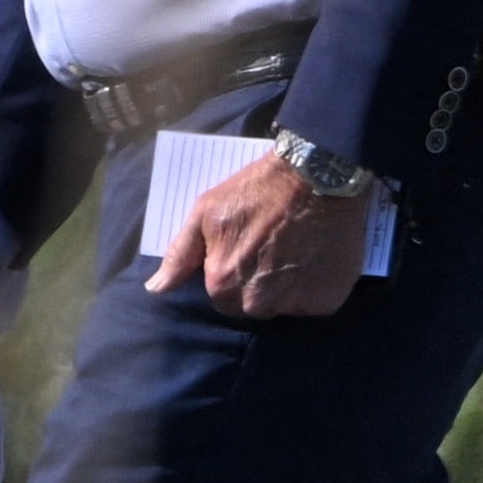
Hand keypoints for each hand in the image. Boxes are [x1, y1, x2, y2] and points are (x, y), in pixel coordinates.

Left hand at [148, 155, 376, 319]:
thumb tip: (155, 289)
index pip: (221, 297)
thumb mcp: (206, 212)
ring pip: (284, 307)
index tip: (246, 249)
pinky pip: (314, 304)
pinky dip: (315, 287)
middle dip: (258, 285)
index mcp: (223, 284)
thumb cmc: (256, 190)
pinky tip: (315, 258)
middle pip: (253, 306)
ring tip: (295, 252)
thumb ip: (179, 254)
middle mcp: (257, 304)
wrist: (317, 176)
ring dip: (287, 287)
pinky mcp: (327, 302)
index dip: (232, 273)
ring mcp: (295, 305)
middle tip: (271, 250)